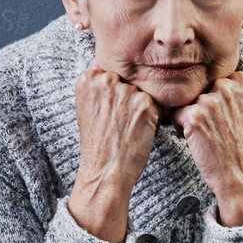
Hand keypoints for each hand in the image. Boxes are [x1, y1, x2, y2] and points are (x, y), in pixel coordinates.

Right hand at [67, 62, 160, 241]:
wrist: (105, 171)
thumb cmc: (96, 145)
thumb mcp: (87, 110)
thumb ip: (98, 88)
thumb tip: (114, 74)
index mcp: (87, 80)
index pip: (110, 72)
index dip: (114, 92)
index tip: (111, 110)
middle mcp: (105, 81)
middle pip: (127, 81)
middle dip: (127, 99)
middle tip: (119, 123)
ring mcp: (125, 91)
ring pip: (141, 93)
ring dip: (140, 108)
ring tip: (128, 129)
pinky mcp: (144, 103)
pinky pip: (155, 104)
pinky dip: (152, 118)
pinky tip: (139, 131)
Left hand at [173, 71, 242, 225]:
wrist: (241, 175)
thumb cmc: (242, 148)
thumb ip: (233, 93)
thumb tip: (214, 83)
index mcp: (242, 83)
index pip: (216, 78)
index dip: (214, 97)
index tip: (220, 115)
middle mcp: (226, 87)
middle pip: (199, 88)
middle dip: (199, 105)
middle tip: (209, 126)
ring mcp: (209, 101)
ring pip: (186, 101)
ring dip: (189, 116)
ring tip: (203, 134)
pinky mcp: (194, 116)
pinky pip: (175, 114)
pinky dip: (180, 127)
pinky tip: (194, 139)